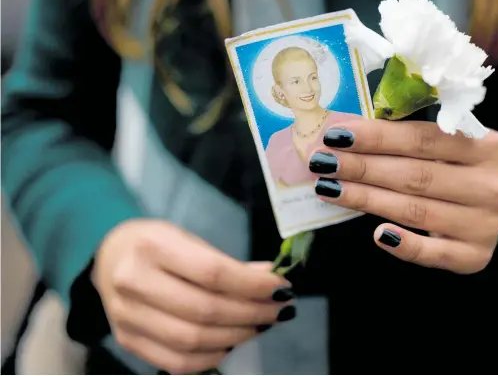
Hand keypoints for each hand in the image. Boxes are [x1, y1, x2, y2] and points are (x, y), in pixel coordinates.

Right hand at [93, 219, 294, 373]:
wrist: (109, 256)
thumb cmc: (158, 244)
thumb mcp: (190, 239)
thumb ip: (227, 263)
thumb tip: (271, 280)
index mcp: (152, 247)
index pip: (212, 273)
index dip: (253, 285)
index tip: (282, 287)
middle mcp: (134, 282)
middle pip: (205, 310)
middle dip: (252, 313)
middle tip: (279, 310)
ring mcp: (126, 316)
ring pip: (192, 340)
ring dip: (238, 336)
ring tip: (262, 325)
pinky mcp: (127, 341)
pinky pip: (177, 362)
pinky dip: (212, 357)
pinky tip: (232, 342)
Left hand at [309, 120, 497, 273]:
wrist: (489, 211)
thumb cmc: (458, 170)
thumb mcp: (448, 146)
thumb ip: (411, 138)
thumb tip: (347, 133)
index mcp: (487, 146)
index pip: (423, 139)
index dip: (376, 137)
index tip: (337, 135)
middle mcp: (491, 186)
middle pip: (415, 175)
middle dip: (362, 167)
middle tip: (323, 162)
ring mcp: (485, 224)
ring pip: (416, 211)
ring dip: (366, 199)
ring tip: (329, 189)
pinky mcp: (474, 256)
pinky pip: (432, 253)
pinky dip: (403, 244)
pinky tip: (377, 235)